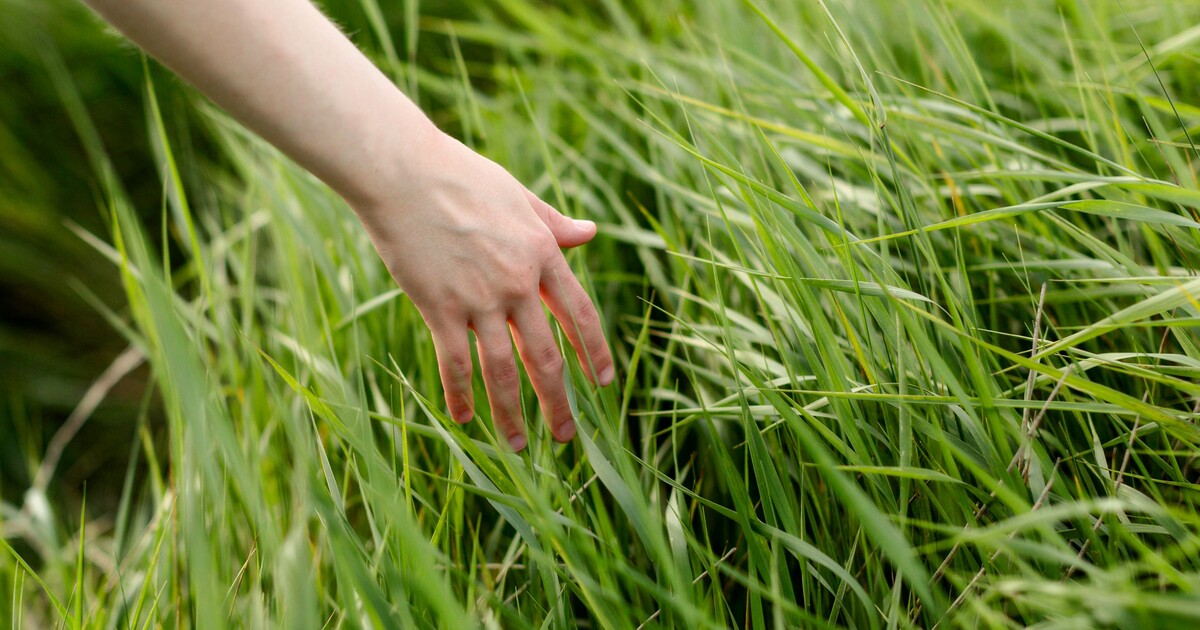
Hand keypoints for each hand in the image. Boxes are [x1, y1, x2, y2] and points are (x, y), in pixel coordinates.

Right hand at [354, 130, 614, 450]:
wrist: (403, 172)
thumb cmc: (460, 176)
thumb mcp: (518, 197)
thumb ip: (554, 224)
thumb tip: (589, 234)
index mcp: (543, 253)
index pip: (580, 315)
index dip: (595, 353)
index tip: (604, 383)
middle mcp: (518, 283)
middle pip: (546, 357)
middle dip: (558, 402)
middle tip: (566, 436)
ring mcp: (479, 299)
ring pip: (502, 371)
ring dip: (511, 413)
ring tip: (516, 445)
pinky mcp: (440, 307)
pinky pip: (455, 363)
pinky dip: (460, 395)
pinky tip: (463, 418)